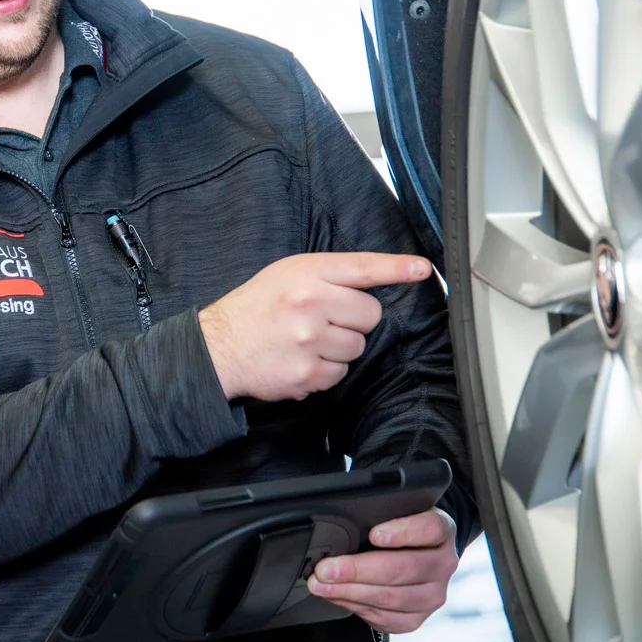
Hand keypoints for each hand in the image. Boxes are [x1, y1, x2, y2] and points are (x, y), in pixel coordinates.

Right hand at [198, 252, 431, 401]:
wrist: (218, 347)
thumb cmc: (256, 308)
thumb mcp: (288, 274)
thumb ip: (330, 275)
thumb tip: (376, 282)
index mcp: (306, 274)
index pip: (363, 268)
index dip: (397, 268)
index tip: (423, 269)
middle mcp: (309, 303)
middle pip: (370, 315)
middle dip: (354, 320)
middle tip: (324, 319)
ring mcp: (309, 341)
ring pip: (358, 347)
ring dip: (340, 347)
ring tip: (308, 340)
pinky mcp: (307, 373)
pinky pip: (340, 372)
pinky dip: (326, 369)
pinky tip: (301, 359)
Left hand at [307, 507, 457, 633]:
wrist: (419, 554)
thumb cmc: (401, 529)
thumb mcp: (397, 512)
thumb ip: (379, 515)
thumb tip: (342, 524)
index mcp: (442, 530)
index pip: (429, 529)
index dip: (401, 532)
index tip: (374, 534)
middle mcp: (443, 564)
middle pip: (402, 569)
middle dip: (357, 570)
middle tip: (326, 568)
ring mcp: (432, 595)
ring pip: (391, 598)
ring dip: (349, 592)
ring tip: (322, 584)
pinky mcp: (416, 618)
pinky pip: (385, 618)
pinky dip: (355, 606)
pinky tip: (337, 596)